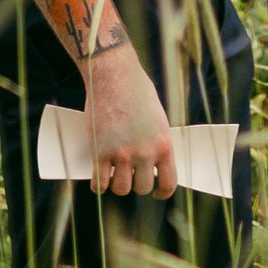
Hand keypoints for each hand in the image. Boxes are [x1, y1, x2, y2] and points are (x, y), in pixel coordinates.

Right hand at [84, 43, 176, 197]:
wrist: (114, 75)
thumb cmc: (136, 91)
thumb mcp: (157, 118)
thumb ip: (156, 141)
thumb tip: (153, 163)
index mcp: (163, 144)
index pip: (168, 182)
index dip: (162, 192)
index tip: (156, 192)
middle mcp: (145, 152)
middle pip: (142, 188)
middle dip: (136, 184)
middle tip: (129, 175)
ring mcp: (121, 153)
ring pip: (120, 188)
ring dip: (117, 185)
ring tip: (113, 175)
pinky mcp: (99, 152)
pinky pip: (99, 183)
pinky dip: (98, 185)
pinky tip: (98, 179)